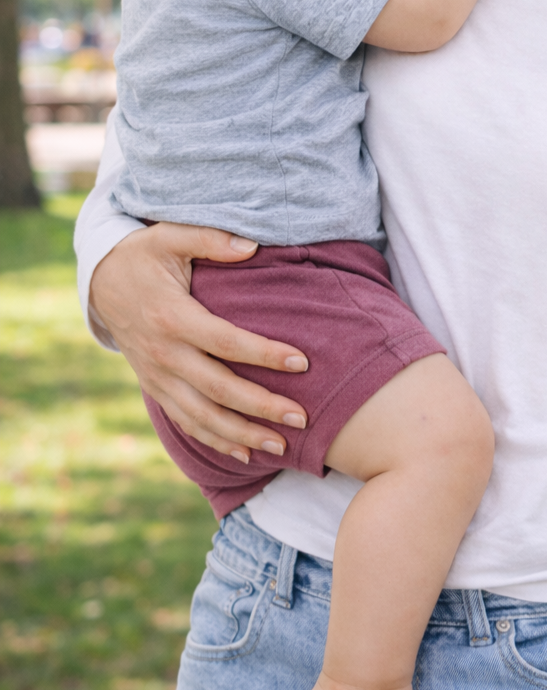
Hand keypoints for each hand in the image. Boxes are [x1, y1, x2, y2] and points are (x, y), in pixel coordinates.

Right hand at [90, 222, 310, 460]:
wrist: (101, 284)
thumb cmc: (143, 256)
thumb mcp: (169, 235)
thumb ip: (211, 239)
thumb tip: (253, 246)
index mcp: (172, 317)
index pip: (226, 342)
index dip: (264, 354)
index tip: (302, 363)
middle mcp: (163, 354)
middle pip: (219, 389)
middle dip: (262, 406)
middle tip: (303, 417)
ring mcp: (157, 377)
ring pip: (203, 415)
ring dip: (242, 434)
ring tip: (282, 446)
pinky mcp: (155, 388)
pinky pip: (186, 421)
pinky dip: (215, 440)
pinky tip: (245, 454)